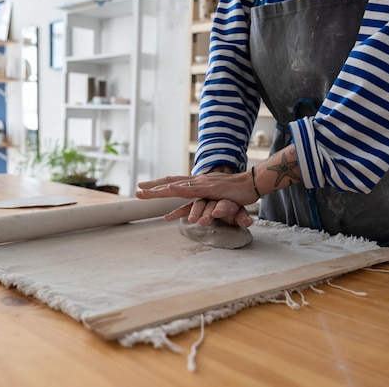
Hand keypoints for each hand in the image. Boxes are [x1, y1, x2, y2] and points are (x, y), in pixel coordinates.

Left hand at [136, 172, 258, 226]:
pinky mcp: (211, 189)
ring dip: (161, 188)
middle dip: (153, 188)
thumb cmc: (236, 192)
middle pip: (170, 183)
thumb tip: (196, 205)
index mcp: (197, 183)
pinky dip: (180, 189)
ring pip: (177, 185)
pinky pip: (193, 190)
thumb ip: (205, 199)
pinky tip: (169, 190)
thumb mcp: (215, 196)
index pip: (173, 183)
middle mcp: (197, 181)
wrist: (251, 184)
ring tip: (145, 191)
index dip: (158, 186)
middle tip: (136, 191)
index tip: (143, 189)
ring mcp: (203, 184)